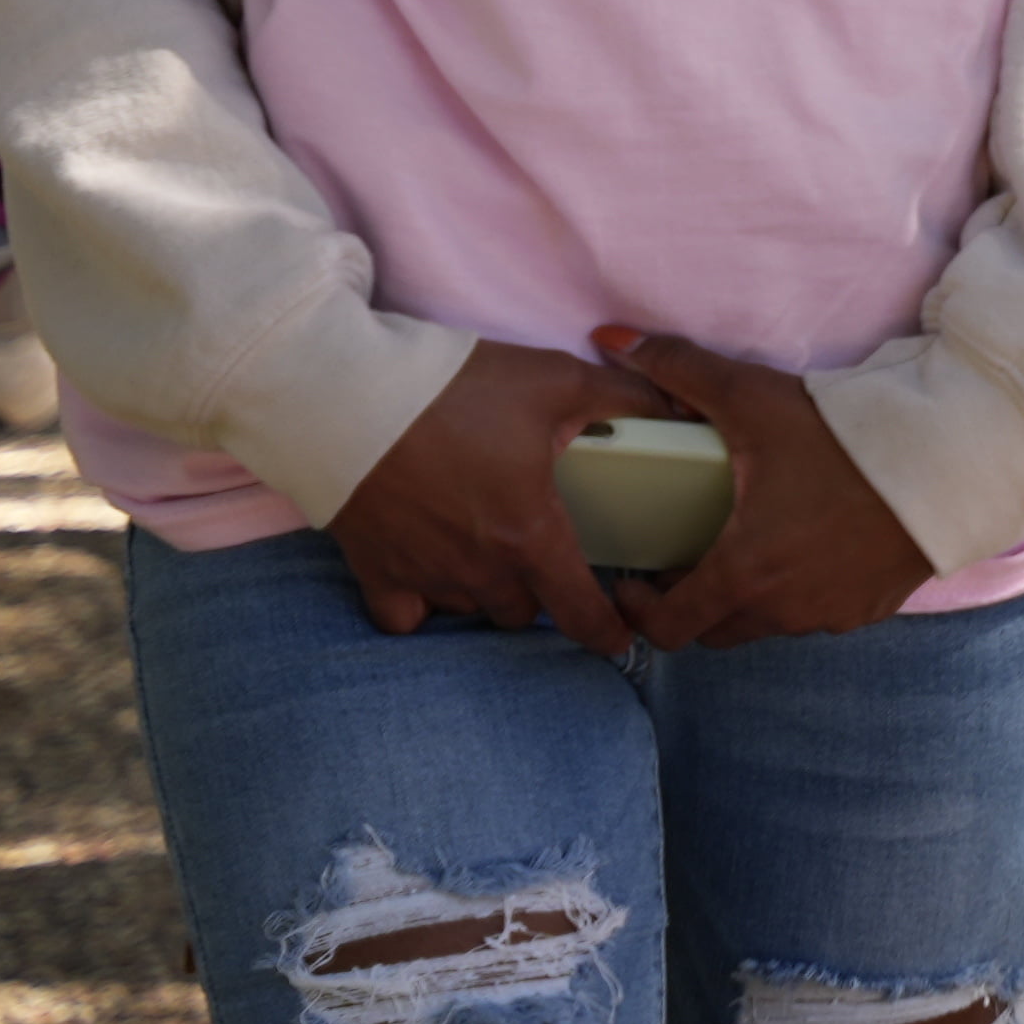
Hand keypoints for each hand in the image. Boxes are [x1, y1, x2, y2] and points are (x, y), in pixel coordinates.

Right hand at [323, 334, 667, 652]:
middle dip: (541, 592)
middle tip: (544, 558)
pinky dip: (423, 607)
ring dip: (488, 593)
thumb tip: (675, 410)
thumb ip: (624, 400)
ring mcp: (423, 576)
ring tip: (493, 556)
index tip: (621, 641)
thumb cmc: (456, 389)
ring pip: (471, 610)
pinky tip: (433, 579)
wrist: (347, 396)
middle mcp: (479, 570)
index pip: (580, 610)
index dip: (606, 632)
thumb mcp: (555, 381)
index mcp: (530, 535)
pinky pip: (405, 617)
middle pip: (524, 611)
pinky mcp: (374, 570)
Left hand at [596, 329, 938, 651]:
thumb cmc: (846, 436)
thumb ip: (678, 369)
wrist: (952, 456)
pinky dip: (801, 592)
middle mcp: (783, 609)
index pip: (670, 628)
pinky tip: (811, 547)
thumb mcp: (756, 398)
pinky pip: (818, 614)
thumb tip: (609, 338)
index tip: (637, 578)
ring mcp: (830, 614)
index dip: (642, 609)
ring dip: (748, 599)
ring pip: (767, 625)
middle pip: (715, 632)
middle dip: (692, 602)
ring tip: (751, 546)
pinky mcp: (870, 608)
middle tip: (689, 555)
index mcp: (743, 572)